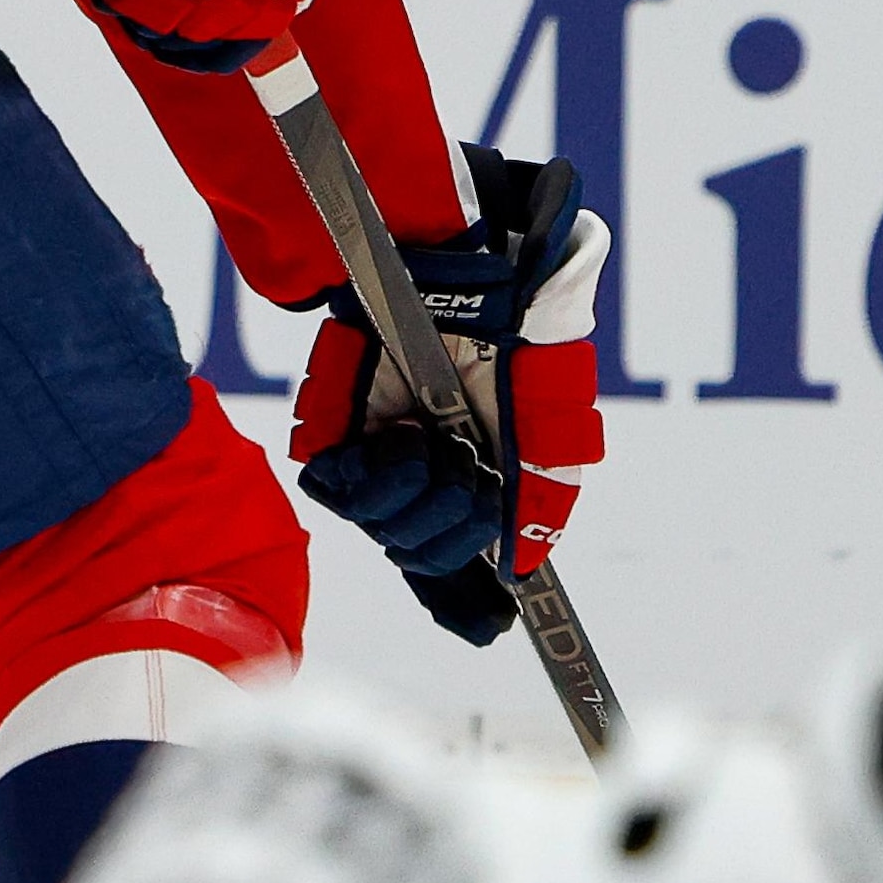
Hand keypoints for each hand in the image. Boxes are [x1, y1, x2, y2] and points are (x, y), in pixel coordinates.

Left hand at [292, 145, 609, 643]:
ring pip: (382, 532)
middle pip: (422, 553)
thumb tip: (530, 562)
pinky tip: (398, 441)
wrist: (458, 261)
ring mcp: (374, 448)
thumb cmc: (512, 321)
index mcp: (474, 465)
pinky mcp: (330, 427)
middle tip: (465, 478)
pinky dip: (373, 481)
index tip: (482, 622)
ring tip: (430, 443)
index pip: (457, 549)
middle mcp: (422, 464)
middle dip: (448, 528)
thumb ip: (546, 484)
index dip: (464, 595)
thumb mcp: (553, 406)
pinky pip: (337, 493)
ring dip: (415, 501)